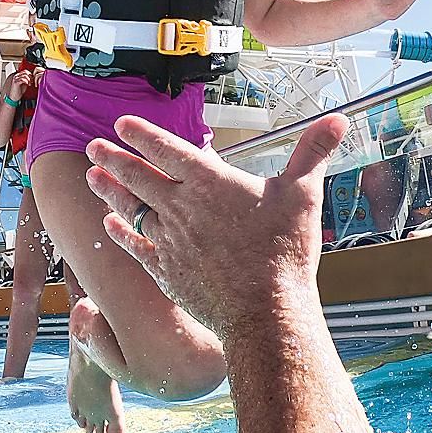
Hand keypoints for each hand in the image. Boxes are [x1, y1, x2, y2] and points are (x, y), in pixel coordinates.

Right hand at [6, 70, 32, 100]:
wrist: (14, 97)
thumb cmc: (19, 91)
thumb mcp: (25, 83)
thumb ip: (27, 79)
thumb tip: (33, 77)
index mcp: (18, 76)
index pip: (25, 71)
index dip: (30, 74)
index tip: (32, 79)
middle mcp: (16, 76)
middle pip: (25, 72)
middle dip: (30, 76)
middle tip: (32, 81)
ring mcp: (15, 79)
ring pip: (25, 75)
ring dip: (29, 79)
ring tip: (30, 84)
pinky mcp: (16, 83)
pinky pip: (22, 79)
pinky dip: (27, 82)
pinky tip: (28, 84)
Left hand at [84, 112, 348, 344]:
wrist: (265, 313)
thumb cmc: (284, 252)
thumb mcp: (303, 194)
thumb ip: (313, 153)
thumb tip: (339, 119)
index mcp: (210, 183)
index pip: (168, 150)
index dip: (143, 134)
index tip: (121, 123)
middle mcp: (182, 208)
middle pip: (138, 177)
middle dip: (113, 158)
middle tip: (93, 146)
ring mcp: (170, 241)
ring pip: (131, 209)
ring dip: (110, 192)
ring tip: (91, 176)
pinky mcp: (167, 273)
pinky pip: (136, 248)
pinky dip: (120, 234)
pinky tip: (109, 225)